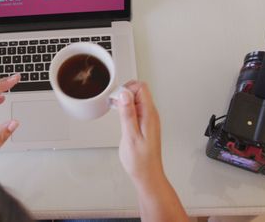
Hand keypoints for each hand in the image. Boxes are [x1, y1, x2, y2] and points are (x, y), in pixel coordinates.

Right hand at [115, 81, 187, 220]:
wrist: (147, 174)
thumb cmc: (140, 160)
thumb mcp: (131, 136)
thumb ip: (128, 114)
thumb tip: (124, 95)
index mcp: (149, 115)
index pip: (142, 88)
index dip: (127, 88)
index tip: (116, 97)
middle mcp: (150, 115)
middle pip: (138, 91)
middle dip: (124, 93)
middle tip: (114, 104)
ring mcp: (147, 119)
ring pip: (136, 100)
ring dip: (124, 101)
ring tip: (116, 110)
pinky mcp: (143, 124)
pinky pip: (135, 109)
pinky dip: (125, 109)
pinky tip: (120, 118)